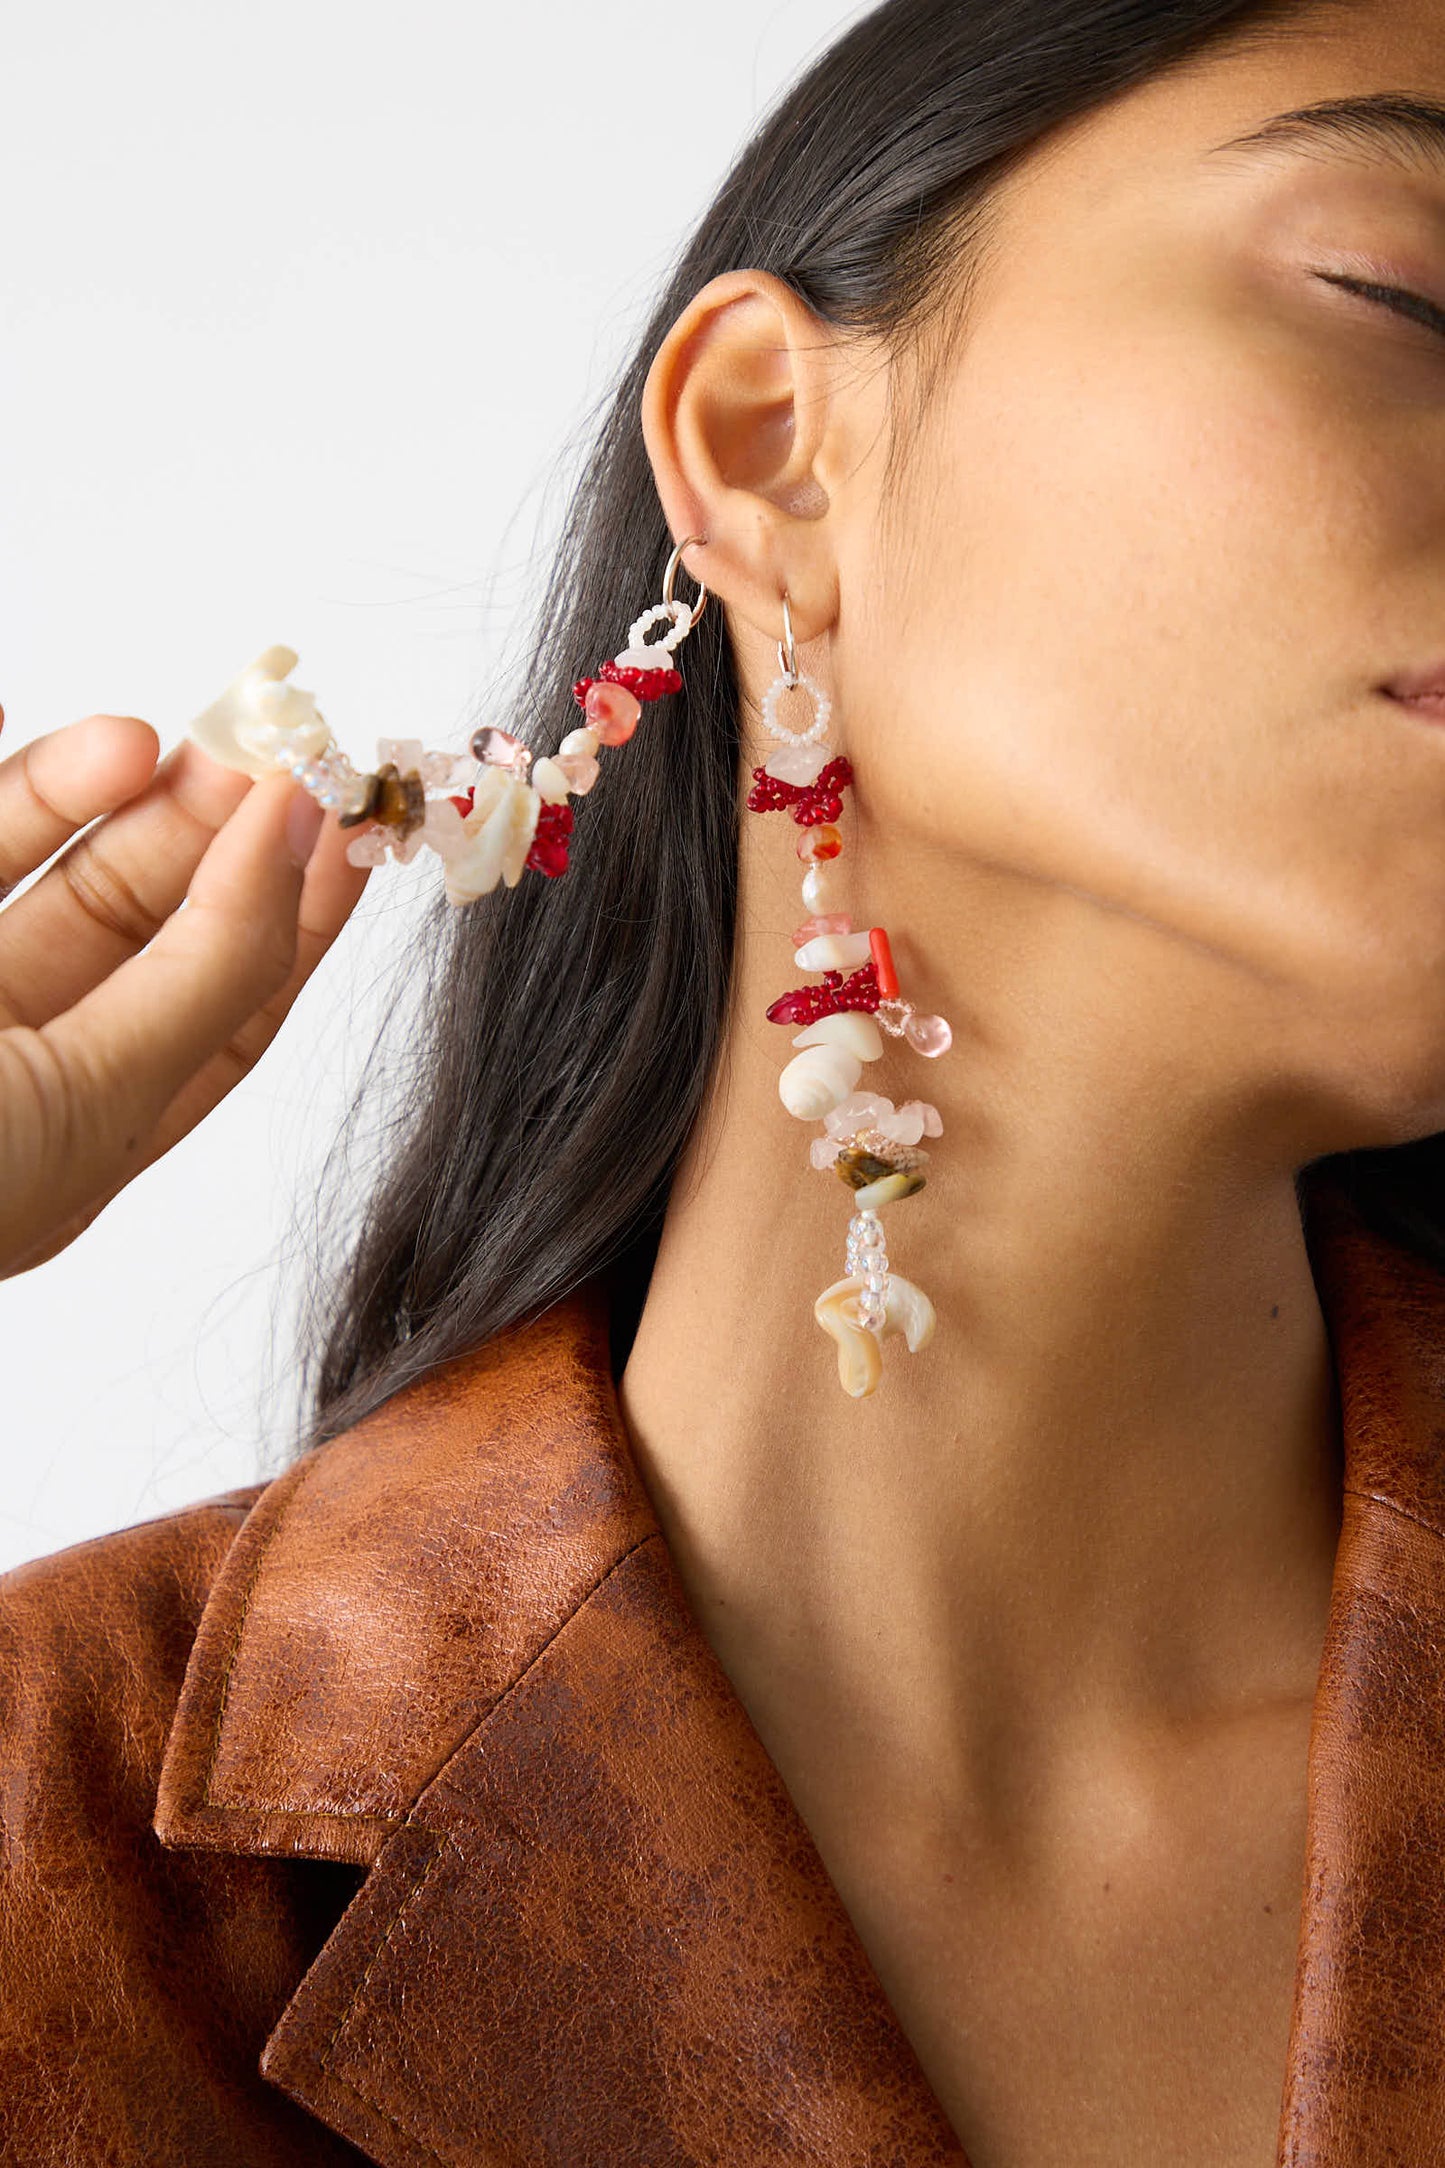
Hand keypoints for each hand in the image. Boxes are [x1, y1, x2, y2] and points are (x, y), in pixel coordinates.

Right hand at [0, 707, 372, 1276]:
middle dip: (200, 836)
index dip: (292, 917)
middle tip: (261, 746)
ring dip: (90, 800)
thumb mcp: (88, 1097)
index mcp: (76, 1140)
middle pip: (134, 933)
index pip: (222, 1015)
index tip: (347, 822)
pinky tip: (45, 733)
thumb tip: (296, 839)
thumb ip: (200, 971)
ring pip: (28, 881)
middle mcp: (2, 1072)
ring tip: (152, 738)